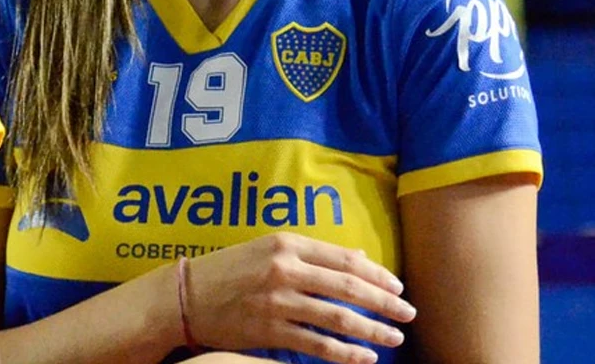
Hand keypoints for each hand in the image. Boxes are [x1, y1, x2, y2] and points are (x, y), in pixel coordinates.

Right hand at [182, 233, 415, 363]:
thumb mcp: (269, 248)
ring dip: (372, 330)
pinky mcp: (269, 332)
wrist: (185, 296)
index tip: (398, 286)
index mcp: (287, 243)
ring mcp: (278, 302)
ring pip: (338, 318)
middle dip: (384, 302)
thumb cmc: (229, 269)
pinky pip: (317, 345)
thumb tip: (358, 257)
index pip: (344, 259)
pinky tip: (364, 358)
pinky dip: (345, 353)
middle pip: (348, 287)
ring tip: (394, 338)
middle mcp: (285, 269)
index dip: (377, 274)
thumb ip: (313, 253)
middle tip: (408, 313)